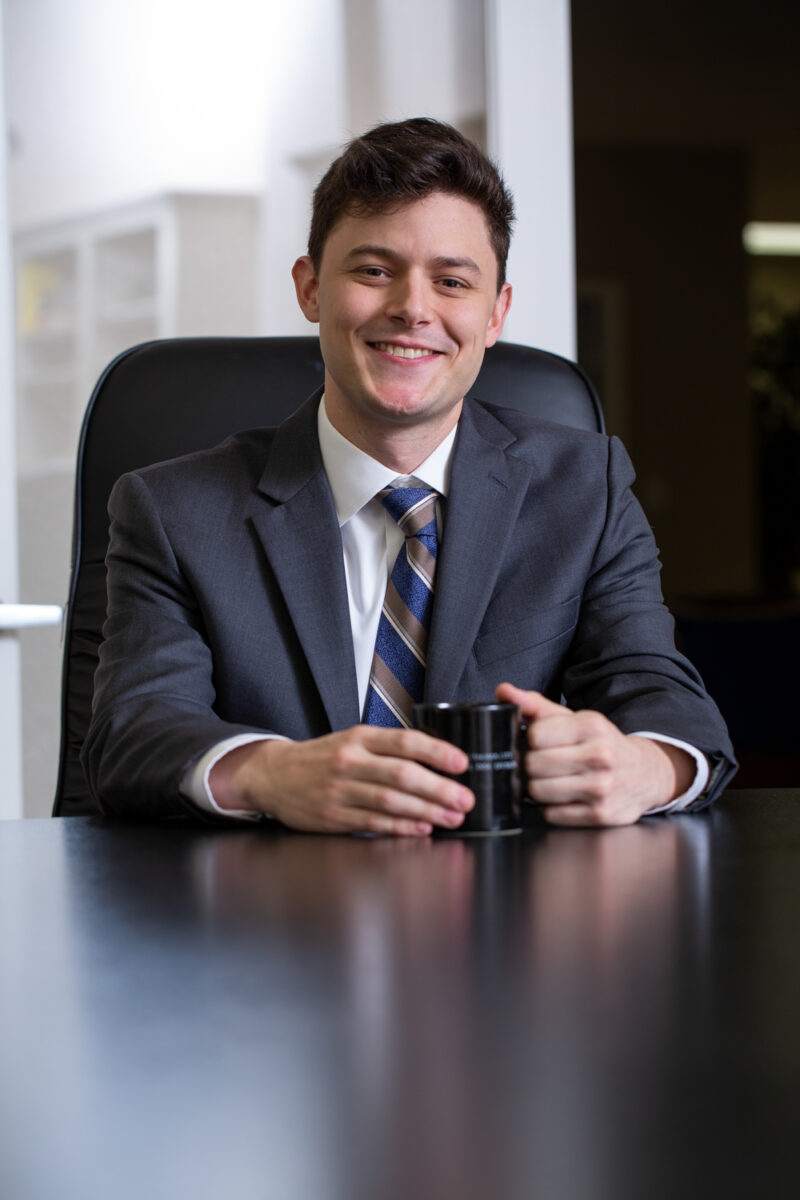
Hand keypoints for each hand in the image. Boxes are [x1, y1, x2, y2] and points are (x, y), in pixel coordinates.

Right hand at [209, 726, 473, 835]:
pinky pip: (373, 823)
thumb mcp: (351, 740)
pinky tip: (422, 829)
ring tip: (452, 817)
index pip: (404, 741)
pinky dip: (401, 827)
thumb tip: (435, 760)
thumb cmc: (321, 757)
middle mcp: (350, 761)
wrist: (274, 775)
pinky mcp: (333, 816)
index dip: (436, 752)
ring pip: (390, 802)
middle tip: (465, 799)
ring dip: (426, 811)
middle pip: (401, 774)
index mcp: (359, 738)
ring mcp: (340, 790)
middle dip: (439, 789)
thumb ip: (387, 748)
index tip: (462, 762)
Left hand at [495, 682, 694, 825]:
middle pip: (533, 764)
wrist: (646, 773)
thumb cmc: (601, 744)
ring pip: (538, 792)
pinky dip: (552, 807)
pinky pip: (552, 814)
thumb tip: (503, 691)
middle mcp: (599, 755)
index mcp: (591, 726)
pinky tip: (566, 796)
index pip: (535, 734)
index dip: (530, 740)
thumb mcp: (575, 719)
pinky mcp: (600, 815)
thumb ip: (536, 706)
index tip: (539, 742)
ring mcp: (601, 788)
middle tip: (542, 763)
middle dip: (531, 765)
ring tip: (552, 780)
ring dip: (538, 788)